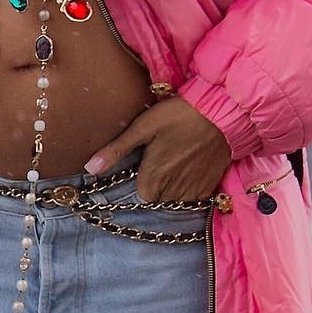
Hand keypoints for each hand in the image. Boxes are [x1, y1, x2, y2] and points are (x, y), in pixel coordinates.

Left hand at [83, 96, 230, 202]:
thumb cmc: (178, 115)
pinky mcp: (211, 187)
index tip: (150, 160)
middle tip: (166, 156)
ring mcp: (194, 191)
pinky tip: (193, 167)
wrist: (223, 113)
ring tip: (179, 161)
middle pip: (159, 197)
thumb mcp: (143, 127)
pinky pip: (195, 197)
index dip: (144, 177)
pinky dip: (192, 187)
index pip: (142, 193)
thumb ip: (116, 150)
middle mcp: (173, 190)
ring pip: (177, 199)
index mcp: (153, 178)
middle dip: (159, 182)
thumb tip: (89, 168)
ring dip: (175, 186)